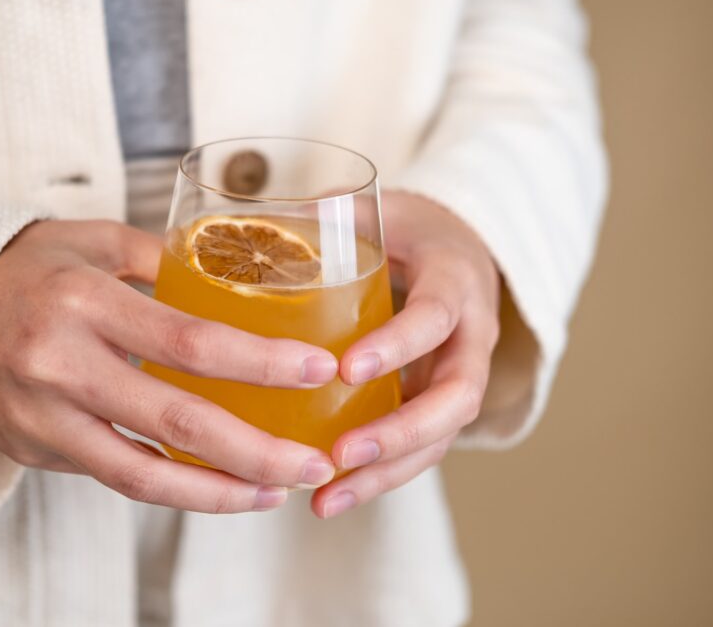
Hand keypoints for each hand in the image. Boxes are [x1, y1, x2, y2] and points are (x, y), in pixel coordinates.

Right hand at [0, 220, 338, 513]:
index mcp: (84, 301)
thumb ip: (165, 260)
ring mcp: (44, 418)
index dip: (261, 363)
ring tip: (280, 490)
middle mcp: (62, 365)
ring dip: (222, 492)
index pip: (189, 341)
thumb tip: (244, 273)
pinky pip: (116, 478)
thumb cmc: (24, 270)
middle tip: (314, 461)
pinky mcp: (36, 452)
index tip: (319, 370)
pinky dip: (176, 490)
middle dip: (257, 451)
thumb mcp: (90, 242)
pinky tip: (223, 488)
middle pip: (177, 422)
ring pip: (144, 475)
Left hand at [311, 191, 500, 517]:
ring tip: (327, 501)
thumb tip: (240, 225)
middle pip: (457, 398)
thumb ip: (322, 216)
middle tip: (341, 456)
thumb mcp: (377, 210)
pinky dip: (380, 477)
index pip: (436, 317)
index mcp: (455, 280)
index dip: (399, 346)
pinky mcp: (440, 403)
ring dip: (387, 473)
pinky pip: (422, 448)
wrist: (461, 248)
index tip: (346, 369)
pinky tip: (330, 498)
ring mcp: (461, 375)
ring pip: (442, 437)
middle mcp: (472, 336)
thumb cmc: (410, 228)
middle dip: (401, 433)